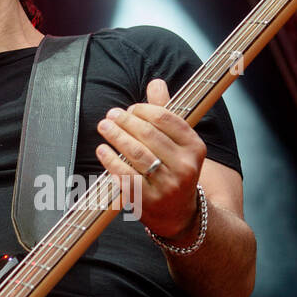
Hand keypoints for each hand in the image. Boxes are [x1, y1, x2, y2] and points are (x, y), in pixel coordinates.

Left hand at [95, 78, 204, 238]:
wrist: (179, 215)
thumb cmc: (175, 171)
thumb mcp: (178, 144)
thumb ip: (165, 113)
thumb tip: (156, 82)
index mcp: (194, 147)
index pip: (167, 119)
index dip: (144, 110)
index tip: (130, 109)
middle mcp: (185, 166)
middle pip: (149, 135)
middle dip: (126, 121)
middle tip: (111, 115)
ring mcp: (167, 185)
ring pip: (136, 153)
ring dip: (116, 136)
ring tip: (104, 126)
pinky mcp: (149, 200)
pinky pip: (125, 175)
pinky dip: (110, 161)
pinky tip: (102, 150)